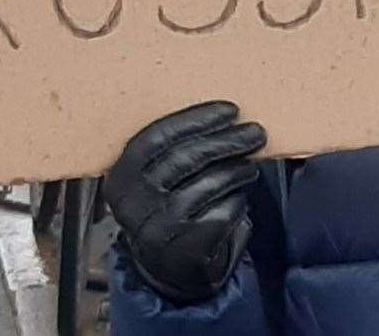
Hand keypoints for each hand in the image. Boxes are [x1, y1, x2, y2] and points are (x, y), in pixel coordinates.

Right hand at [102, 101, 266, 304]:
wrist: (169, 267)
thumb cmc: (170, 207)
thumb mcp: (157, 179)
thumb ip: (175, 149)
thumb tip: (226, 116)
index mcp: (121, 178)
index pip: (157, 137)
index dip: (196, 119)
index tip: (231, 110)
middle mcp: (134, 203)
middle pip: (187, 157)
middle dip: (228, 140)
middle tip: (257, 133)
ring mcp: (159, 227)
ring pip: (210, 183)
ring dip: (238, 169)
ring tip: (251, 165)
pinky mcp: (186, 248)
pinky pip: (224, 211)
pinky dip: (237, 201)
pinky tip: (239, 198)